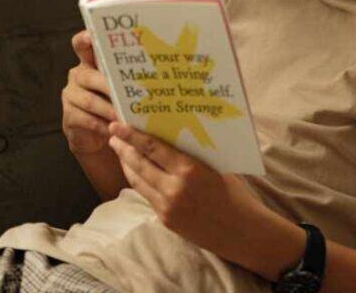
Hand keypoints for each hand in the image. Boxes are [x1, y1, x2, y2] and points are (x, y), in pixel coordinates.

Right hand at [62, 30, 117, 153]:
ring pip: (89, 100)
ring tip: (125, 116)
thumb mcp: (121, 88)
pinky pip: (86, 119)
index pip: (82, 45)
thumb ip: (127, 76)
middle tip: (128, 93)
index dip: (85, 39)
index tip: (92, 36)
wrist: (97, 136)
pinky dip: (102, 125)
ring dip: (109, 109)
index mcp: (90, 64)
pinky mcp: (68, 116)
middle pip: (88, 76)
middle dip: (109, 85)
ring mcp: (71, 96)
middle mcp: (78, 76)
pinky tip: (114, 130)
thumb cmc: (114, 105)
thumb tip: (157, 67)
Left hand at [107, 121, 268, 256]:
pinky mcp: (165, 219)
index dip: (132, 135)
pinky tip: (136, 173)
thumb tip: (171, 135)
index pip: (152, 148)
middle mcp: (173, 188)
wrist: (241, 231)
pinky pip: (147, 195)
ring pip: (138, 181)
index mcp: (189, 170)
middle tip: (113, 134)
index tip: (117, 125)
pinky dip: (138, 181)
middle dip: (123, 148)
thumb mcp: (216, 166)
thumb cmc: (234, 194)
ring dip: (126, 165)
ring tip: (120, 151)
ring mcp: (167, 206)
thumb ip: (192, 154)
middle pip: (139, 163)